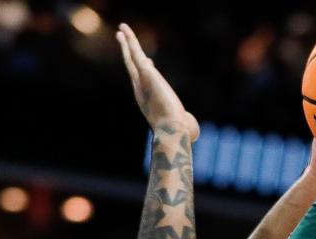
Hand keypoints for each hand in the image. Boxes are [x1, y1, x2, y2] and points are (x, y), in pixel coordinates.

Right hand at [117, 23, 198, 142]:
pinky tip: (125, 30)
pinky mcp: (146, 73)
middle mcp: (141, 90)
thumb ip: (185, 123)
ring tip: (122, 28)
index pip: (144, 80)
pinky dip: (130, 41)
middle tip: (123, 40)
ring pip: (131, 57)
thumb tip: (193, 132)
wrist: (173, 130)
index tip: (148, 59)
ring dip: (128, 42)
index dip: (145, 68)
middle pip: (132, 67)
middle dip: (128, 53)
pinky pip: (135, 53)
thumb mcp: (182, 124)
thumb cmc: (180, 132)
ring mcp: (141, 81)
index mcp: (148, 101)